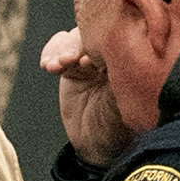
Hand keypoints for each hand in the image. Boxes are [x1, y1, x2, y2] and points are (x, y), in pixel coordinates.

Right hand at [41, 25, 124, 168]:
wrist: (98, 147)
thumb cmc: (119, 129)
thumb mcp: (122, 105)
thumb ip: (118, 79)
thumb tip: (115, 56)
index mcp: (132, 58)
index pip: (118, 36)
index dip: (100, 41)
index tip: (91, 59)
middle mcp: (113, 54)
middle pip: (92, 33)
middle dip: (78, 44)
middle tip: (70, 61)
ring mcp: (91, 59)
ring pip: (74, 39)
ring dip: (61, 49)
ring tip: (56, 65)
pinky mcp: (72, 67)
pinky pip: (58, 49)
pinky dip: (51, 53)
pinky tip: (47, 65)